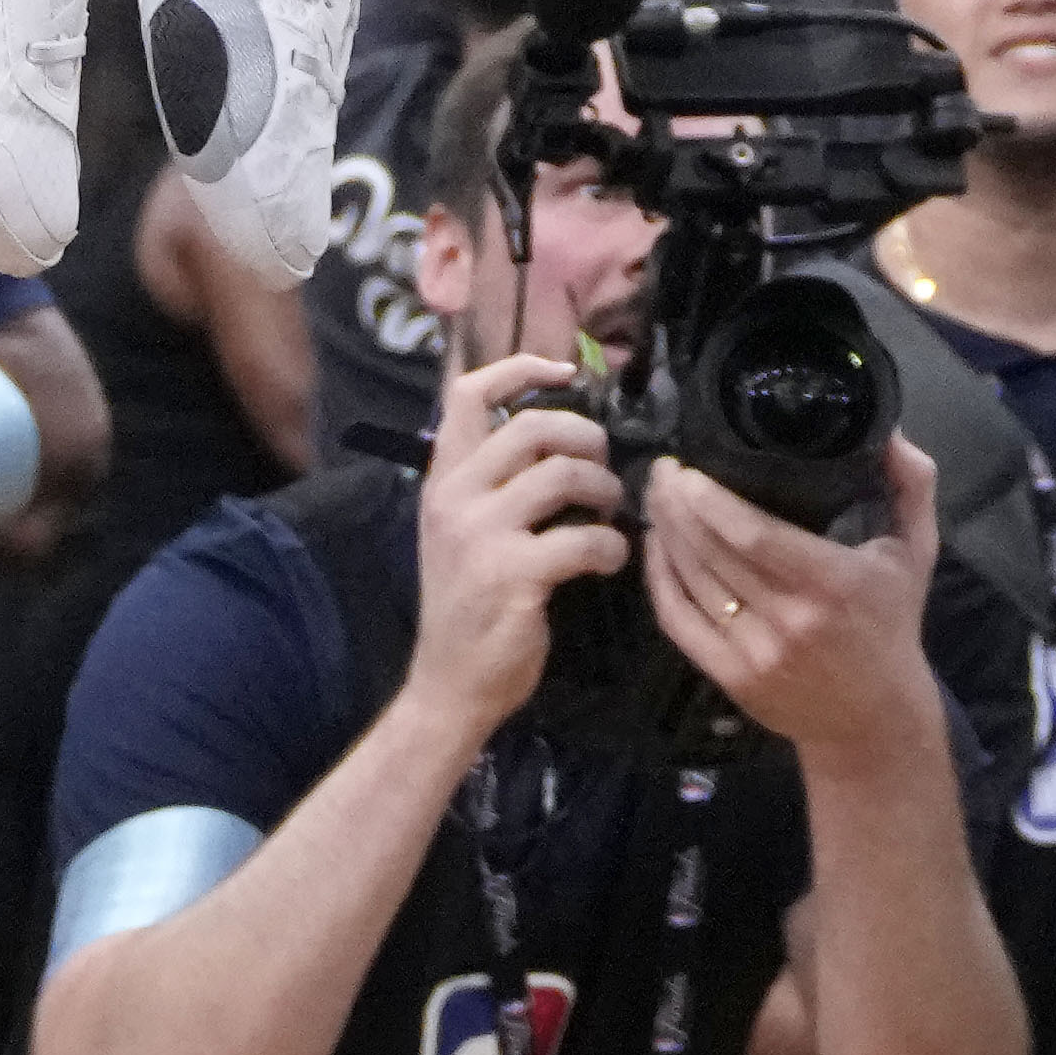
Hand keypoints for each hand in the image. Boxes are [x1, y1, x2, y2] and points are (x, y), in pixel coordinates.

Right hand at [407, 349, 632, 740]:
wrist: (449, 686)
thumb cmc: (468, 606)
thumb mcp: (461, 531)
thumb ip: (493, 483)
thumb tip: (560, 437)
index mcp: (443, 480)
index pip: (466, 394)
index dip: (520, 368)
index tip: (566, 371)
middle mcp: (455, 497)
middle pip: (535, 426)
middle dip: (587, 438)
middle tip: (603, 467)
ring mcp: (480, 535)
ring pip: (565, 474)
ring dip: (605, 490)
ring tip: (609, 514)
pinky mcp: (512, 575)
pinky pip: (584, 537)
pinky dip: (612, 545)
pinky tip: (610, 559)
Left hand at [645, 436, 947, 768]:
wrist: (875, 719)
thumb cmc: (893, 623)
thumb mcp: (916, 551)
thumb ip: (912, 485)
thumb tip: (891, 430)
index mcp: (835, 582)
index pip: (756, 536)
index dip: (711, 502)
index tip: (687, 469)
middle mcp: (791, 619)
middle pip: (714, 553)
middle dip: (677, 506)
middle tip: (662, 469)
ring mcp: (756, 653)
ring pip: (693, 583)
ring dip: (666, 535)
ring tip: (656, 497)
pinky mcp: (732, 678)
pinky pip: (680, 623)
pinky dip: (661, 581)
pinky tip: (656, 548)